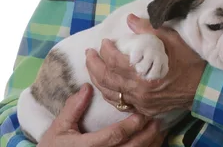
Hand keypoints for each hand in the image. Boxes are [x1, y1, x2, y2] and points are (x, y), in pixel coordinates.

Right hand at [38, 83, 165, 146]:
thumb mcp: (59, 128)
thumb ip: (73, 108)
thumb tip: (88, 87)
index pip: (113, 137)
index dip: (129, 126)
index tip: (141, 113)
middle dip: (145, 135)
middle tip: (156, 120)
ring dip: (148, 145)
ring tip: (159, 130)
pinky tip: (152, 143)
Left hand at [86, 14, 205, 117]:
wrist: (204, 85)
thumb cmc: (188, 60)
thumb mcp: (169, 39)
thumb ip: (147, 29)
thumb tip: (130, 18)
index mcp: (143, 73)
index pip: (115, 62)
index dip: (106, 51)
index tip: (104, 42)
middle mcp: (139, 91)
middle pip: (107, 79)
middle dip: (94, 65)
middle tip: (89, 53)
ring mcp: (141, 103)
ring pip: (111, 93)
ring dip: (98, 80)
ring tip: (92, 67)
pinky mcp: (145, 109)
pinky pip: (121, 103)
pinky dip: (110, 93)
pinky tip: (106, 86)